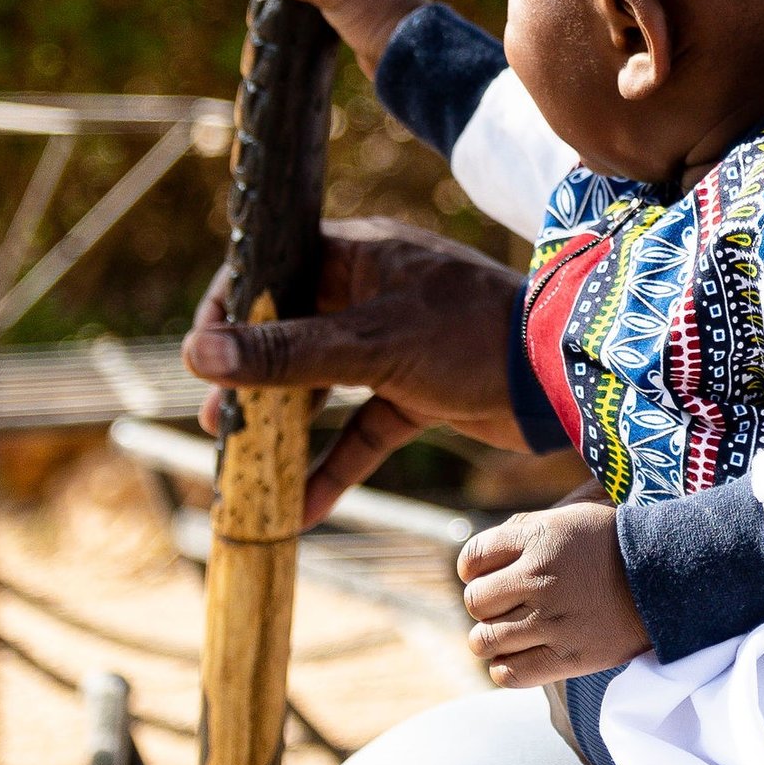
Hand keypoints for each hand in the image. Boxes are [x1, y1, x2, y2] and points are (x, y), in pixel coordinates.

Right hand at [182, 217, 525, 525]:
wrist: (564, 380)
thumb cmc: (471, 337)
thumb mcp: (370, 346)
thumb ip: (286, 354)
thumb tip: (198, 355)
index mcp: (360, 255)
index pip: (274, 267)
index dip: (229, 308)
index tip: (201, 356)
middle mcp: (373, 292)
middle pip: (291, 331)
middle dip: (250, 380)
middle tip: (216, 423)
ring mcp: (396, 344)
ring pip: (324, 383)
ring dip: (286, 424)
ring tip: (243, 462)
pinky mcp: (419, 391)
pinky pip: (364, 429)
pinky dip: (337, 464)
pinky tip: (305, 509)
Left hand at [459, 495, 651, 687]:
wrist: (665, 577)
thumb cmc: (611, 547)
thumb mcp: (566, 520)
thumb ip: (521, 534)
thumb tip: (478, 562)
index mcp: (537, 539)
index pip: (472, 560)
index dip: (472, 571)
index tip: (485, 577)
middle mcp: (539, 578)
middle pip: (475, 602)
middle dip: (483, 605)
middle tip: (503, 606)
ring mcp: (553, 620)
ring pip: (484, 640)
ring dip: (490, 639)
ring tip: (508, 634)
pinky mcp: (569, 657)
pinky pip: (509, 674)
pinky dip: (503, 669)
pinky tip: (515, 658)